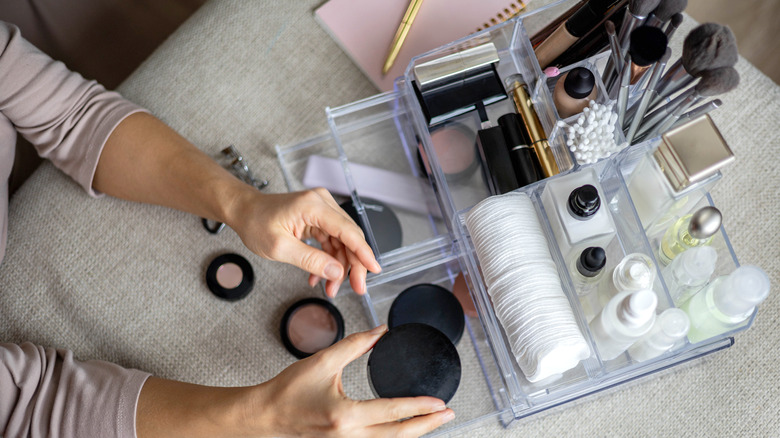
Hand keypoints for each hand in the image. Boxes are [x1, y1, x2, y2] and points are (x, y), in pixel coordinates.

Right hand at [137, 326, 454, 437]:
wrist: (265, 414)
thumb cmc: (288, 390)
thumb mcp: (323, 361)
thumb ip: (356, 345)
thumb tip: (381, 332)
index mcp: (345, 415)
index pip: (391, 411)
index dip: (418, 406)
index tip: (439, 402)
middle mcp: (348, 436)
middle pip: (398, 435)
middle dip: (426, 424)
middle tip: (448, 413)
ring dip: (414, 432)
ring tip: (433, 421)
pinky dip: (394, 436)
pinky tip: (404, 428)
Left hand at [226, 187, 380, 295]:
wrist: (243, 211)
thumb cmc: (255, 222)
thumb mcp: (280, 247)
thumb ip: (310, 260)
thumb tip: (336, 271)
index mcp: (313, 206)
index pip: (348, 231)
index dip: (363, 252)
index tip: (374, 269)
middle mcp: (321, 203)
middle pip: (350, 237)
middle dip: (353, 265)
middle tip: (356, 288)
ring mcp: (321, 209)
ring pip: (342, 241)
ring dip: (339, 266)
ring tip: (330, 287)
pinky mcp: (318, 217)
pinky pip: (331, 241)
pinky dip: (328, 259)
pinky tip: (320, 276)